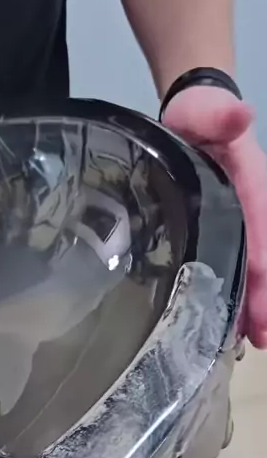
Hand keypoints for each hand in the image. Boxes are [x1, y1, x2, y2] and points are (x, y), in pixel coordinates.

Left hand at [162, 86, 266, 348]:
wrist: (198, 117)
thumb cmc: (200, 117)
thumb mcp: (206, 112)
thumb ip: (221, 117)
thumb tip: (238, 113)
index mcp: (251, 187)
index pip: (260, 227)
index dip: (261, 259)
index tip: (260, 290)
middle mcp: (255, 211)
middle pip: (265, 259)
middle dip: (265, 299)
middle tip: (262, 339)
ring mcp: (244, 226)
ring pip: (256, 271)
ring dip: (256, 306)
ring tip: (249, 344)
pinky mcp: (229, 235)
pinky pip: (241, 270)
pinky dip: (240, 298)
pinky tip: (232, 328)